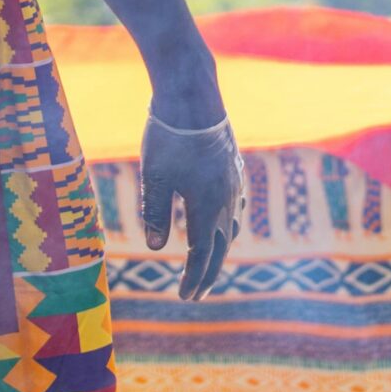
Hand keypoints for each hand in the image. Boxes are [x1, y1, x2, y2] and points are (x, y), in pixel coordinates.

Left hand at [140, 113, 244, 301]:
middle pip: (221, 246)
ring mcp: (234, 182)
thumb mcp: (154, 176)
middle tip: (196, 294)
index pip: (202, 252)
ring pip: (232, 226)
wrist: (193, 95)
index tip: (185, 296)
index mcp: (206, 204)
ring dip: (220, 250)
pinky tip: (224, 223)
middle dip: (208, 273)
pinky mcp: (235, 167)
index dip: (193, 276)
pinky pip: (236, 205)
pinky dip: (229, 223)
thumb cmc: (168, 135)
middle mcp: (226, 197)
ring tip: (209, 263)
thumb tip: (154, 247)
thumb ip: (154, 212)